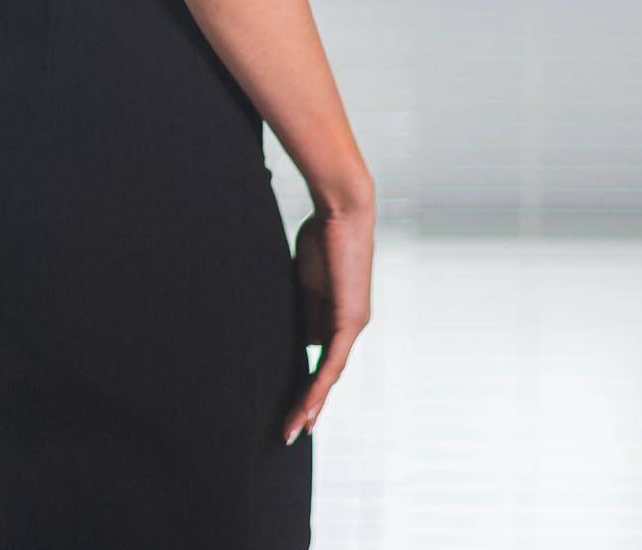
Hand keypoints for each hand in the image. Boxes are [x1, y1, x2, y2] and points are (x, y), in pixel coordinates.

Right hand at [281, 191, 374, 445]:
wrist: (342, 211)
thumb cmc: (324, 235)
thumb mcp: (307, 279)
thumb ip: (303, 306)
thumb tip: (295, 333)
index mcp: (341, 315)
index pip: (323, 360)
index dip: (308, 387)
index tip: (292, 411)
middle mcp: (352, 324)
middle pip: (327, 374)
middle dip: (307, 404)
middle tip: (288, 432)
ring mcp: (353, 323)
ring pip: (330, 374)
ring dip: (311, 403)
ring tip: (292, 429)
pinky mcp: (350, 319)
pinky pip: (333, 361)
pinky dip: (319, 386)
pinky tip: (308, 407)